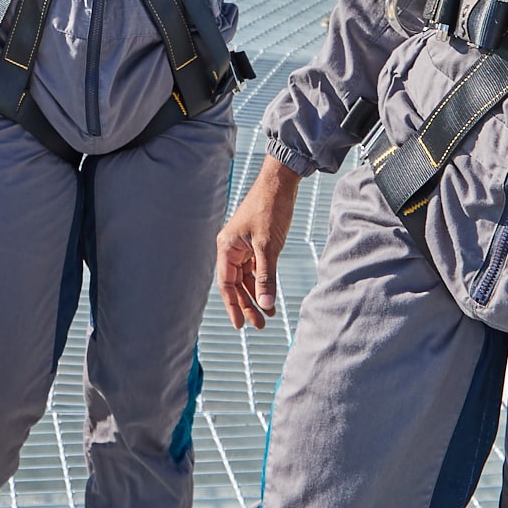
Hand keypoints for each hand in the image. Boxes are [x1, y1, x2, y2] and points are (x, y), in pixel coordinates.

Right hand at [216, 156, 303, 326]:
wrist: (281, 182)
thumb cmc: (271, 208)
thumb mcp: (269, 246)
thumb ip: (266, 277)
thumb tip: (266, 305)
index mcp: (226, 247)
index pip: (226, 284)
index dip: (233, 306)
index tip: (240, 326)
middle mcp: (231, 248)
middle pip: (236, 284)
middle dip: (247, 304)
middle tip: (259, 325)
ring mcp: (243, 245)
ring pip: (246, 277)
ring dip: (256, 295)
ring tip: (268, 314)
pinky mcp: (255, 242)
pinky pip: (255, 268)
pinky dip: (262, 281)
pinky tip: (270, 294)